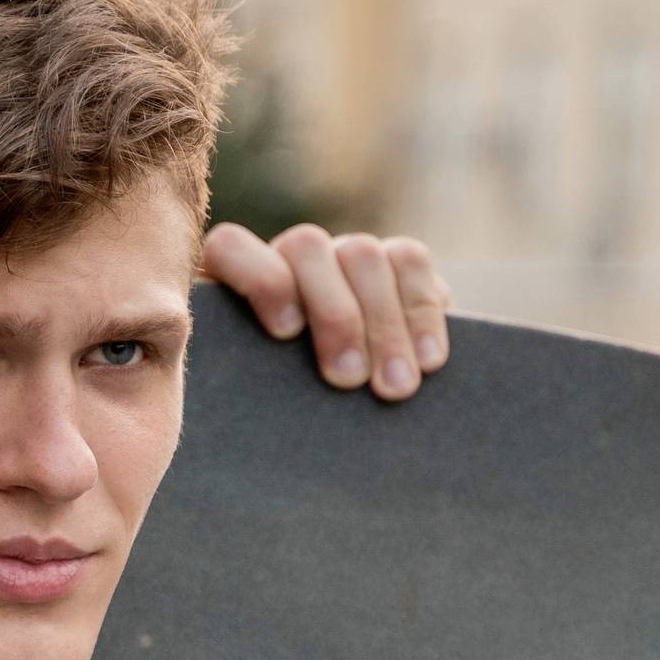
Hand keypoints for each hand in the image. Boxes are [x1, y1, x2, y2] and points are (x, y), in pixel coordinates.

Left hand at [201, 222, 451, 400]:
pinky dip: (422, 313)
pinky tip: (429, 362)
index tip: (284, 334)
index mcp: (237, 283)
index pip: (230, 248)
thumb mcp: (260, 399)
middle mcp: (290, 257)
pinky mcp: (397, 261)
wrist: (354, 405)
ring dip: (383, 324)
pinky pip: (411, 260)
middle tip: (347, 380)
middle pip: (306, 247)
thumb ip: (249, 383)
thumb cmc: (287, 412)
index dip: (259, 280)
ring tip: (394, 387)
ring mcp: (343, 253)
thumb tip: (240, 403)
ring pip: (362, 253)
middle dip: (334, 316)